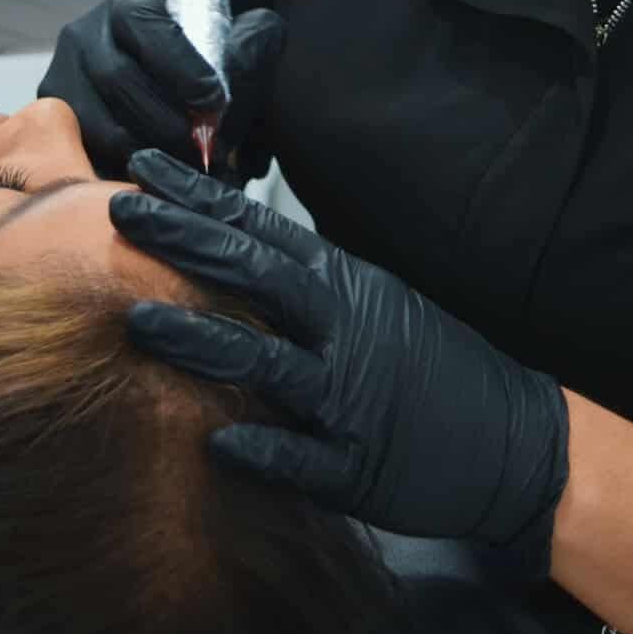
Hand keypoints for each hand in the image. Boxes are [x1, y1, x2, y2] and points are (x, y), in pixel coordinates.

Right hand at [38, 0, 283, 179]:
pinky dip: (127, 177)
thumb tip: (261, 35)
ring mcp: (60, 83)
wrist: (161, 100)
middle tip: (207, 149)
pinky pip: (85, 160)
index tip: (214, 100)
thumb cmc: (200, 75)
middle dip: (168, 121)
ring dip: (150, 153)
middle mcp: (83, 38)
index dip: (180, 64)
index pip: (145, 24)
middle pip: (118, 79)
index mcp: (127, 8)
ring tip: (187, 169)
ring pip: (100, 126)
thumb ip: (254, 39)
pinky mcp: (53, 131)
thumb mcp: (232, 48)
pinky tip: (158, 184)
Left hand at [110, 151, 569, 577]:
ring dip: (202, 342)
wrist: (511, 437)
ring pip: (266, 362)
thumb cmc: (427, 364)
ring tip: (138, 322)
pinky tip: (217, 445)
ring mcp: (350, 398)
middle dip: (185, 243)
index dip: (197, 199)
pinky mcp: (359, 466)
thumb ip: (300, 277)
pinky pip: (304, 457)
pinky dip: (264, 449)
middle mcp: (343, 329)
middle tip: (121, 213)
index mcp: (342, 284)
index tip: (141, 167)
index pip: (258, 229)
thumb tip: (223, 242)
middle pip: (255, 276)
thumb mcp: (369, 301)